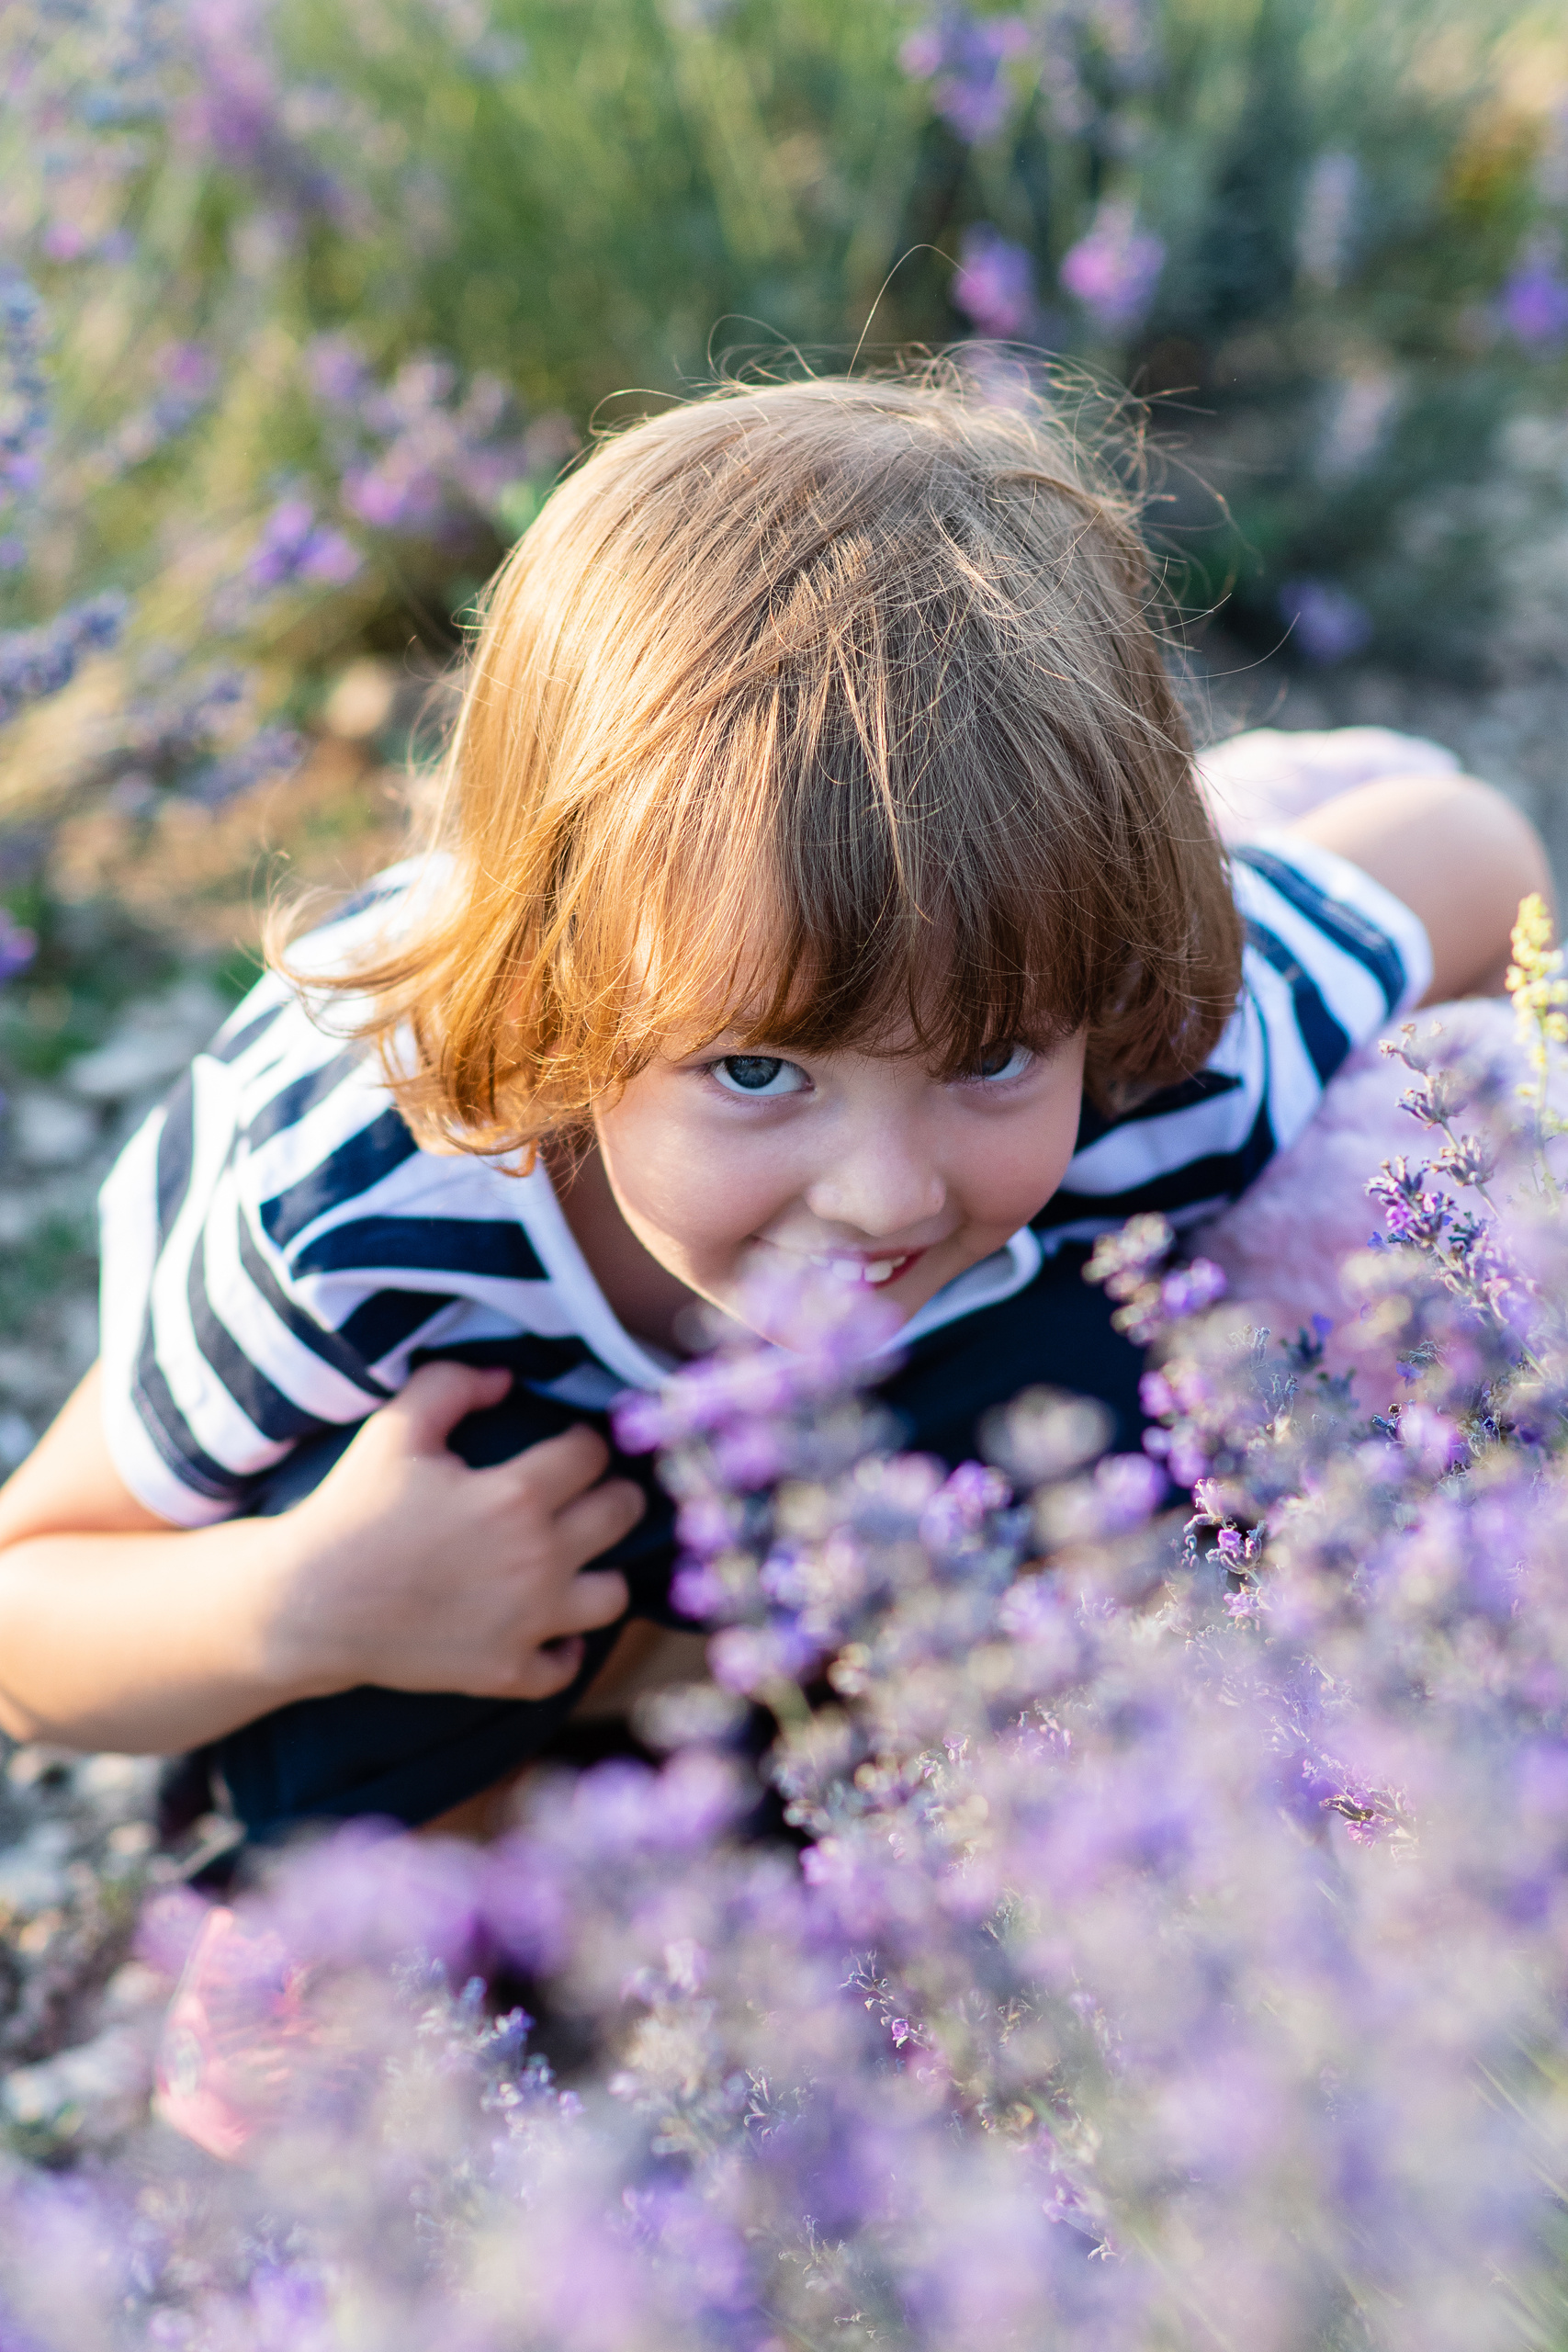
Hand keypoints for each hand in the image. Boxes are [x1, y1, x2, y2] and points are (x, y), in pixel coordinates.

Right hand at [259, 1363, 642, 1702]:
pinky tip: (547, 1628)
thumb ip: (453, 1386)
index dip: (584, 1441)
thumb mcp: (394, 1430)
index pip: (592, 1453)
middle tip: (589, 1494)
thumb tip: (507, 1378)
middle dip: (612, 1495)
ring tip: (580, 1560)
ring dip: (602, 1573)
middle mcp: (537, 1560)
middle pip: (622, 1516)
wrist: (305, 1605)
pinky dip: (562, 1649)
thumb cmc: (351, 1511)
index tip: (568, 1445)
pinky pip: (566, 1667)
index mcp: (517, 1496)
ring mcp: (526, 1623)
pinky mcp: (505, 1671)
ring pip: (614, 1596)